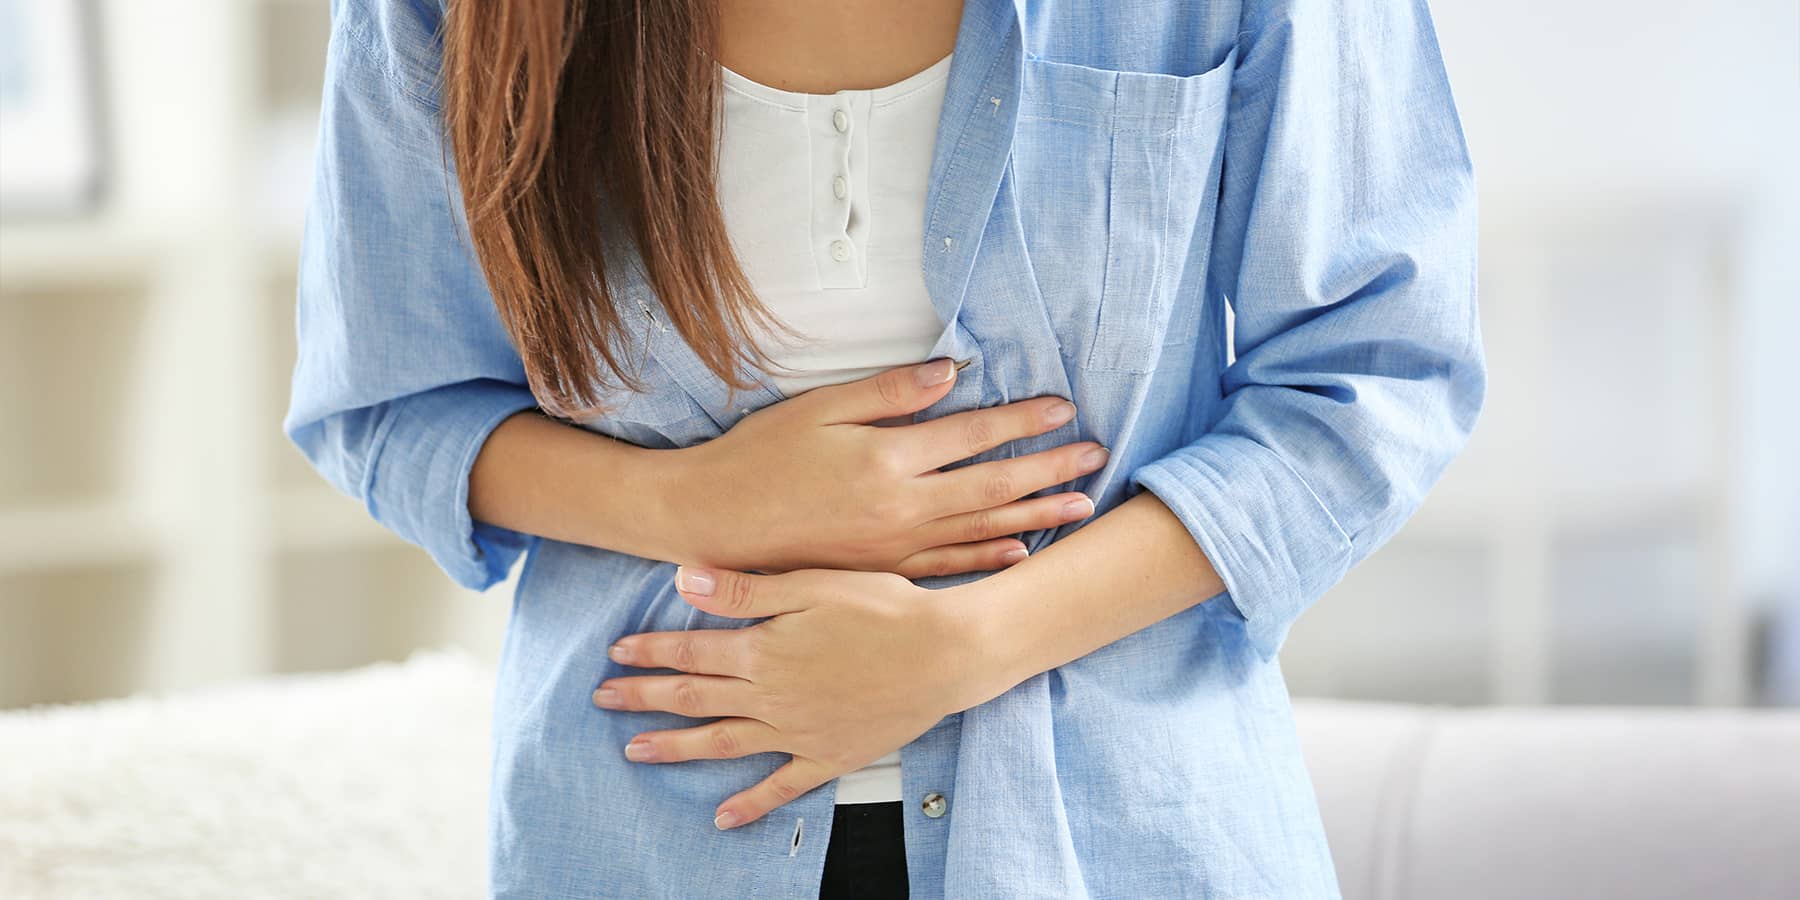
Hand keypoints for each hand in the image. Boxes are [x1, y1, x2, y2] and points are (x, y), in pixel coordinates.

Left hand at [592, 565, 1008, 829]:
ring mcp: (798, 731)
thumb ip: (744, 589)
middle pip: (695, 697)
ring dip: (676, 747)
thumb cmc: (885, 608)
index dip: (649, 651)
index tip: (616, 653)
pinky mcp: (828, 755)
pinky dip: (750, 803)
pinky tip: (723, 817)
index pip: (691, 650)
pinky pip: (781, 785)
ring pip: (723, 741)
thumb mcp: (812, 584)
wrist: (945, 653)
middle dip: (645, 697)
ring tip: (636, 751)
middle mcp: (771, 696)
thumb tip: (682, 577)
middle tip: (605, 700)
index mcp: (763, 649)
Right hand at [663, 358, 1107, 577]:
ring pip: (982, 531)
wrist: (714, 525)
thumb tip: (951, 372)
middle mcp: (902, 508)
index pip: (973, 434)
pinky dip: (990, 559)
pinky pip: (949, 568)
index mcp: (888, 458)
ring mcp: (895, 548)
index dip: (1023, 420)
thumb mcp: (818, 409)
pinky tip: (1021, 551)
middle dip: (1050, 470)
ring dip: (1037, 516)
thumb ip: (888, 392)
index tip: (1063, 409)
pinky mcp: (882, 573)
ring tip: (1081, 505)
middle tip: (1096, 457)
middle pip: (994, 487)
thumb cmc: (760, 457)